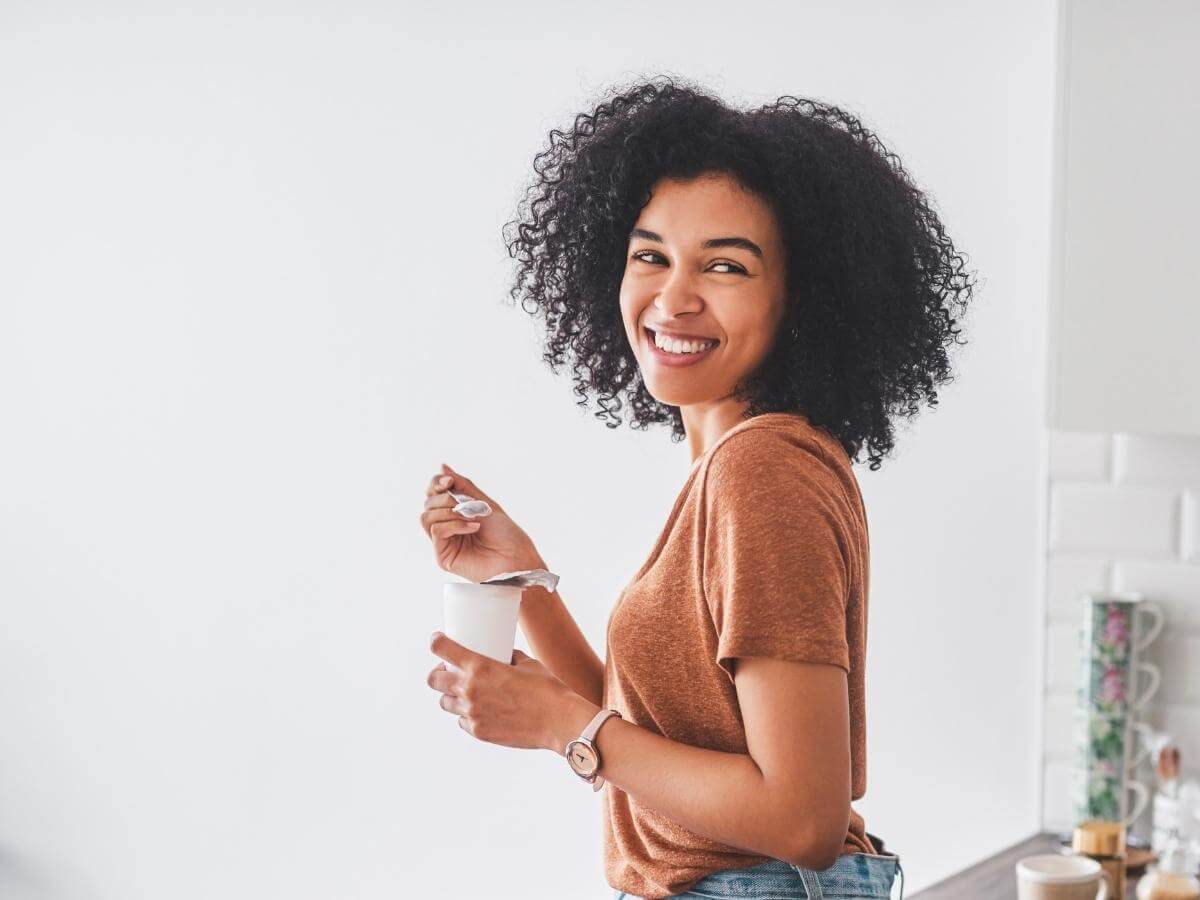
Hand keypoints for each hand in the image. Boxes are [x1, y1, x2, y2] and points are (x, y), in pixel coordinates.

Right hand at [420, 463, 544, 583]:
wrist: (516, 558)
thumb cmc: (506, 534)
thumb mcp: (485, 502)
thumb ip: (462, 485)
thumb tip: (442, 467)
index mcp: (456, 513)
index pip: (434, 493)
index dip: (437, 483)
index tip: (450, 481)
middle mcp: (447, 527)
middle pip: (428, 503)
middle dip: (445, 498)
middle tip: (467, 504)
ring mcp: (444, 542)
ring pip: (426, 517)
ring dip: (449, 511)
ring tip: (471, 516)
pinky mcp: (443, 556)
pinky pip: (436, 531)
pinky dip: (454, 524)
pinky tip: (473, 527)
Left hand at [427, 632, 572, 750]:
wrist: (558, 721)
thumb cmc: (547, 689)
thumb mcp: (527, 663)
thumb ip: (509, 657)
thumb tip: (504, 655)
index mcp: (480, 666)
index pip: (441, 648)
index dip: (436, 642)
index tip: (438, 640)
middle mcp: (470, 689)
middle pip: (434, 680)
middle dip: (437, 673)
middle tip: (447, 671)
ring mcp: (472, 712)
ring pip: (446, 703)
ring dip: (451, 696)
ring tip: (466, 694)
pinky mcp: (478, 731)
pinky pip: (463, 721)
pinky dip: (468, 715)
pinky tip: (482, 711)